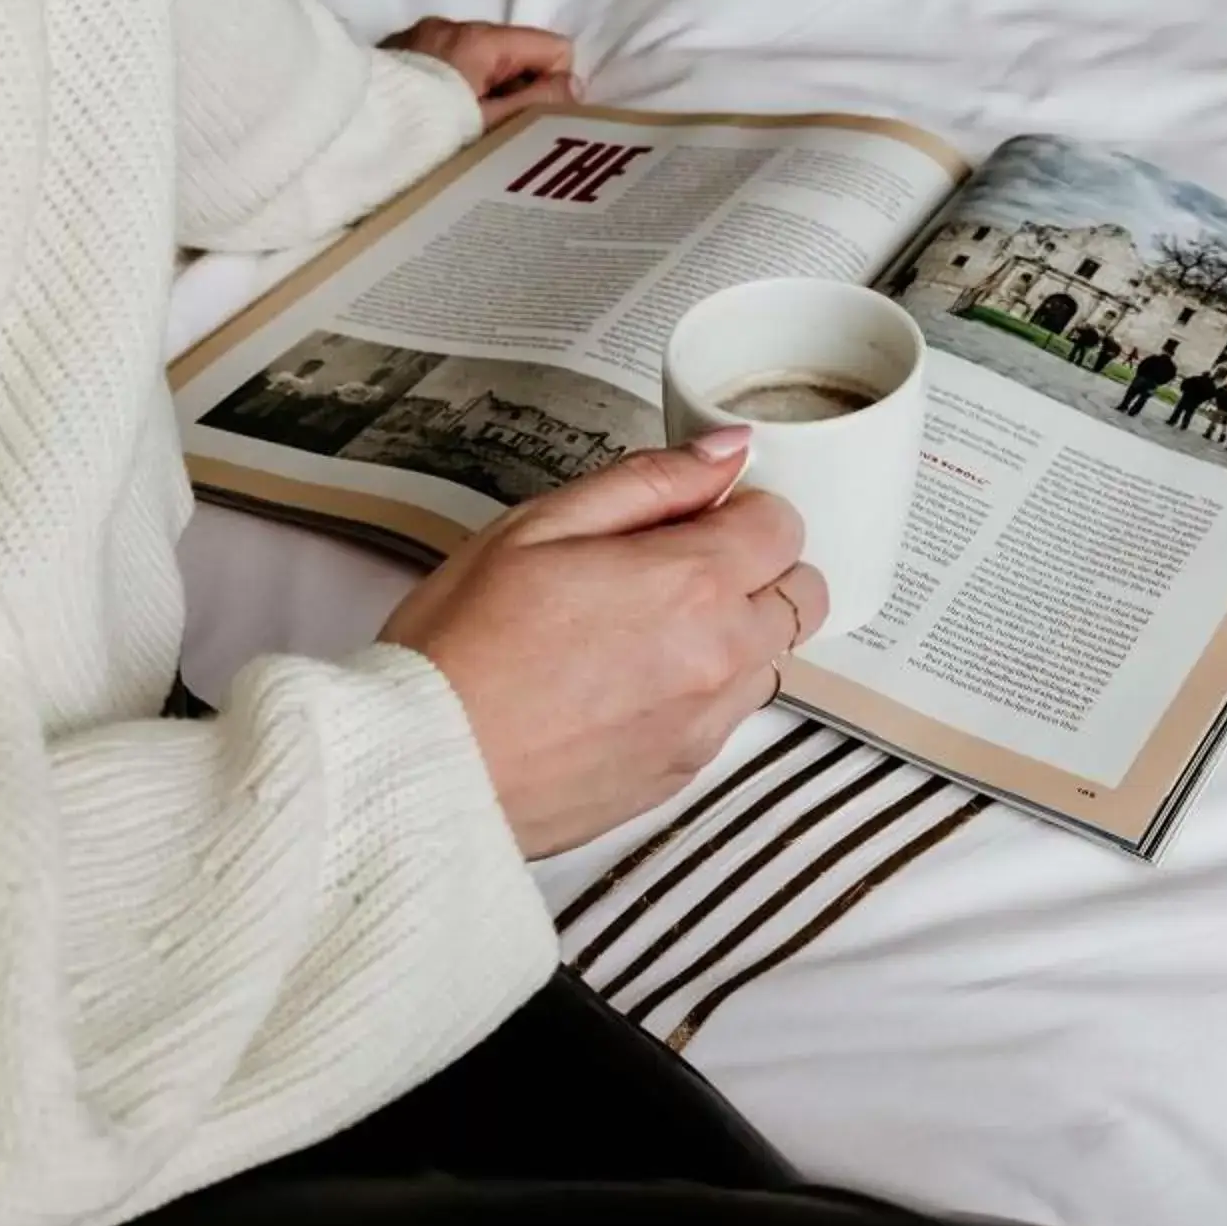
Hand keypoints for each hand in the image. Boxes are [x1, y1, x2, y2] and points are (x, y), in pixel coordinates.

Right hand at [379, 434, 830, 857]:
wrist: (424, 767)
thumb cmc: (463, 643)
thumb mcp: (539, 526)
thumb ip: (649, 482)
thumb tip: (727, 450)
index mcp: (692, 583)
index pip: (785, 525)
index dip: (740, 510)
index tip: (690, 517)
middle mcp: (720, 658)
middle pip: (802, 595)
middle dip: (756, 570)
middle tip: (674, 569)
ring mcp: (707, 725)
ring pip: (771, 659)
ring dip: (734, 635)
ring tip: (641, 632)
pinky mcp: (682, 775)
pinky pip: (729, 717)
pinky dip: (700, 693)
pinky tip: (624, 685)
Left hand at [381, 16, 576, 128]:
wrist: (345, 140)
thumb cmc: (425, 137)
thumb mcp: (491, 128)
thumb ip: (539, 104)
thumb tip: (571, 85)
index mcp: (480, 40)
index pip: (551, 48)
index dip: (551, 88)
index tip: (527, 122)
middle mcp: (449, 27)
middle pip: (514, 55)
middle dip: (515, 91)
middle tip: (493, 135)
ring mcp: (418, 39)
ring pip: (479, 63)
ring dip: (481, 94)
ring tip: (459, 133)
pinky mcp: (394, 55)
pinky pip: (444, 67)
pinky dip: (449, 91)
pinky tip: (432, 122)